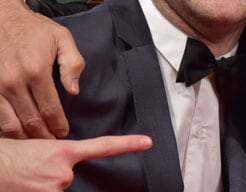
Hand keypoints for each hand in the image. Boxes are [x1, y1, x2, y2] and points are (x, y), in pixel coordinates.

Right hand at [0, 0, 84, 137]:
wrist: (1, 17)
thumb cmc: (34, 28)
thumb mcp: (62, 38)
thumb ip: (72, 63)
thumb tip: (74, 91)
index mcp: (37, 70)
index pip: (50, 108)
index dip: (58, 124)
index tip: (64, 133)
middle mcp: (14, 81)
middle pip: (30, 120)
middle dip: (42, 135)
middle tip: (51, 143)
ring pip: (9, 123)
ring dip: (23, 137)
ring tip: (34, 143)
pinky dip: (5, 128)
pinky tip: (15, 133)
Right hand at [0, 134, 151, 191]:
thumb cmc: (7, 155)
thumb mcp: (35, 145)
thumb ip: (56, 154)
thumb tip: (62, 164)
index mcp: (63, 152)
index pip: (103, 146)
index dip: (128, 144)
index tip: (147, 142)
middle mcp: (64, 172)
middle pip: (67, 177)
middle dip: (51, 175)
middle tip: (31, 172)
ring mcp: (56, 188)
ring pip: (56, 189)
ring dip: (42, 186)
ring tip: (25, 179)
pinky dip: (38, 190)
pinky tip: (26, 186)